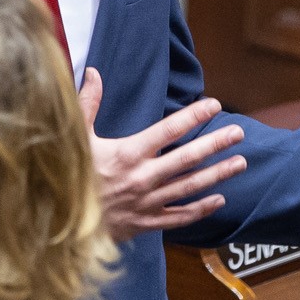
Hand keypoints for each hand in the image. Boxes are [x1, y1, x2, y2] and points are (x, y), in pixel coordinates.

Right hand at [80, 67, 247, 240]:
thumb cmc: (67, 178)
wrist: (58, 227)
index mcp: (128, 154)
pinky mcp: (146, 223)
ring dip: (218, 174)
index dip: (193, 116)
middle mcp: (143, 178)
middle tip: (238, 133)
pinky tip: (219, 200)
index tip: (214, 105)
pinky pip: (179, 217)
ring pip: (190, 187)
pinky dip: (200, 209)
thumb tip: (93, 72)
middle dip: (216, 144)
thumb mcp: (75, 139)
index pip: (168, 130)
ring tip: (241, 163)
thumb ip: (87, 104)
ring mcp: (147, 202)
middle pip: (188, 158)